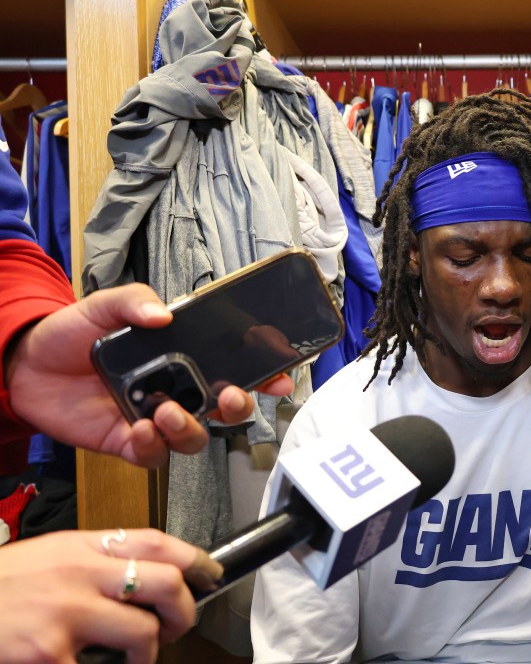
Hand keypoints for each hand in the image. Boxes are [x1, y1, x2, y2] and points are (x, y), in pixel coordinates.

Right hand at [0, 528, 221, 662]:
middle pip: (166, 584)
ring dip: (144, 654)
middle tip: (173, 628)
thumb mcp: (47, 558)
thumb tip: (142, 577)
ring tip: (128, 659)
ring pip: (143, 634)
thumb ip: (93, 562)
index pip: (158, 541)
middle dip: (183, 612)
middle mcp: (80, 574)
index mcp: (81, 547)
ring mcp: (67, 615)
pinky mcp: (51, 654)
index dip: (196, 559)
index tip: (210, 576)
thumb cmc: (0, 588)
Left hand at [5, 283, 294, 467]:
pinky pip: (154, 455)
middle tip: (231, 398)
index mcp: (182, 356)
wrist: (23, 365)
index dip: (263, 374)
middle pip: (226, 409)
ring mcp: (154, 418)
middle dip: (239, 407)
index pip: (233, 367)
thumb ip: (134, 300)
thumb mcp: (103, 304)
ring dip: (191, 428)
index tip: (280, 376)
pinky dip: (154, 445)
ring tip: (169, 412)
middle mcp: (176, 389)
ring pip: (195, 437)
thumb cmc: (70, 333)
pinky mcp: (128, 441)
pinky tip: (141, 428)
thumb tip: (163, 314)